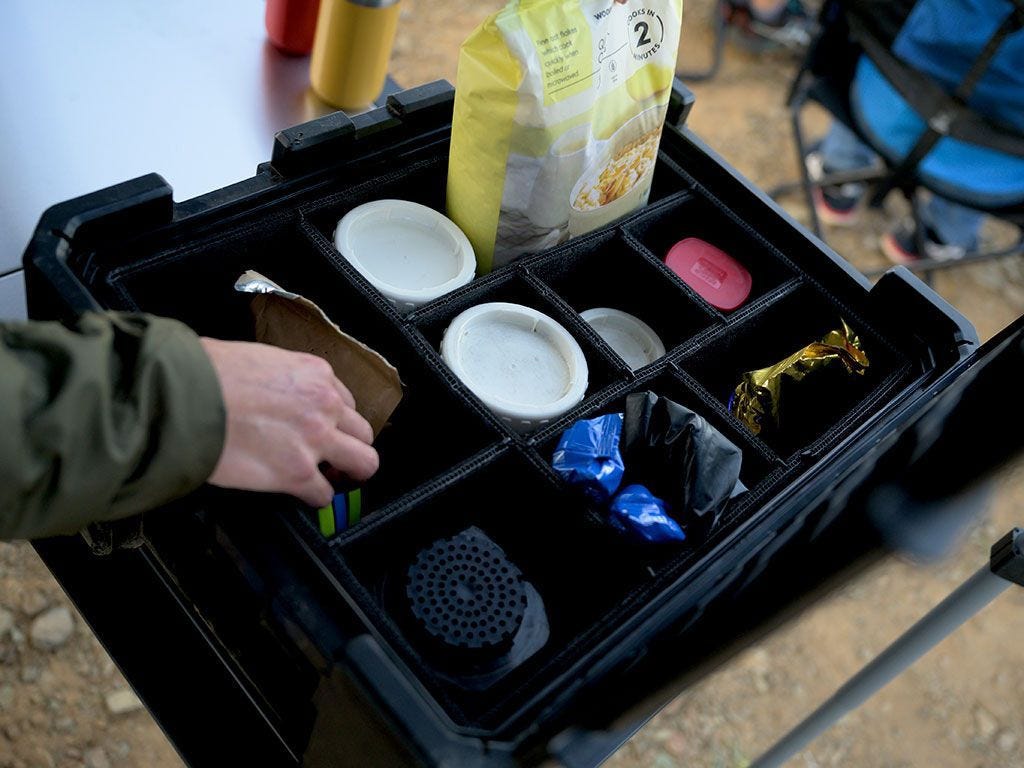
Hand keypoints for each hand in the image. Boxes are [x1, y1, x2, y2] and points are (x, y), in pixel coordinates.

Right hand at [200, 338, 378, 506]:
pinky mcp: (297, 472)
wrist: (182, 396)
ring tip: (332, 480)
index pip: (345, 402)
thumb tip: (274, 396)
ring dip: (348, 474)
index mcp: (315, 373)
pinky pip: (324, 494)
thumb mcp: (258, 359)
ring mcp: (315, 439)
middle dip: (351, 447)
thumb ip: (280, 380)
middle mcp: (324, 404)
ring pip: (364, 463)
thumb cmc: (206, 374)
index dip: (335, 420)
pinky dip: (316, 498)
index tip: (325, 430)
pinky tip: (303, 495)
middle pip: (363, 433)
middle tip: (337, 459)